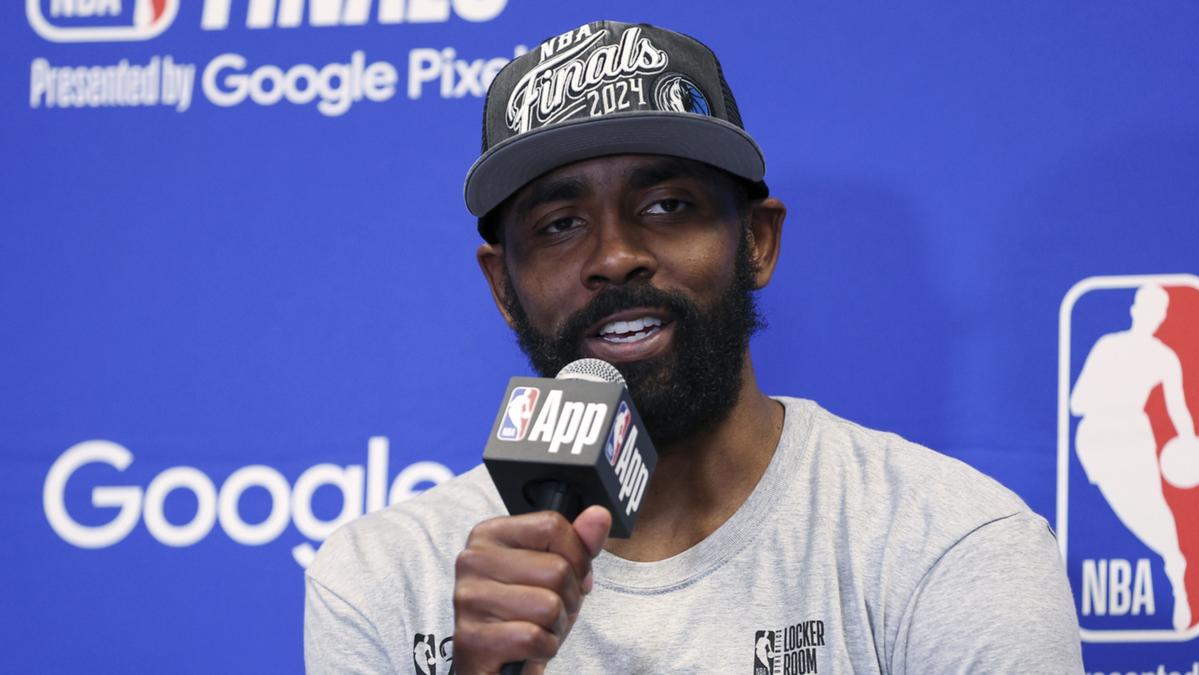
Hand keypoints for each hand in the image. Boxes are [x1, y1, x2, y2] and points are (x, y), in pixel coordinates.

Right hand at [452, 506, 610, 674]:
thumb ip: (579, 543)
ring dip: (555, 627)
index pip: (552, 526)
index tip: (570, 578)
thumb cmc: (527, 615)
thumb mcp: (558, 575)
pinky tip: (526, 649)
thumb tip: (599, 515)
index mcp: (489, 534)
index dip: (577, 557)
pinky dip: (542, 649)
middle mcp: (472, 560)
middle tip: (549, 612)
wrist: (499, 666)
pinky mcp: (470, 638)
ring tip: (536, 629)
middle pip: (556, 568)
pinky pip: (533, 637)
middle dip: (568, 598)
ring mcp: (468, 598)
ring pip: (548, 605)